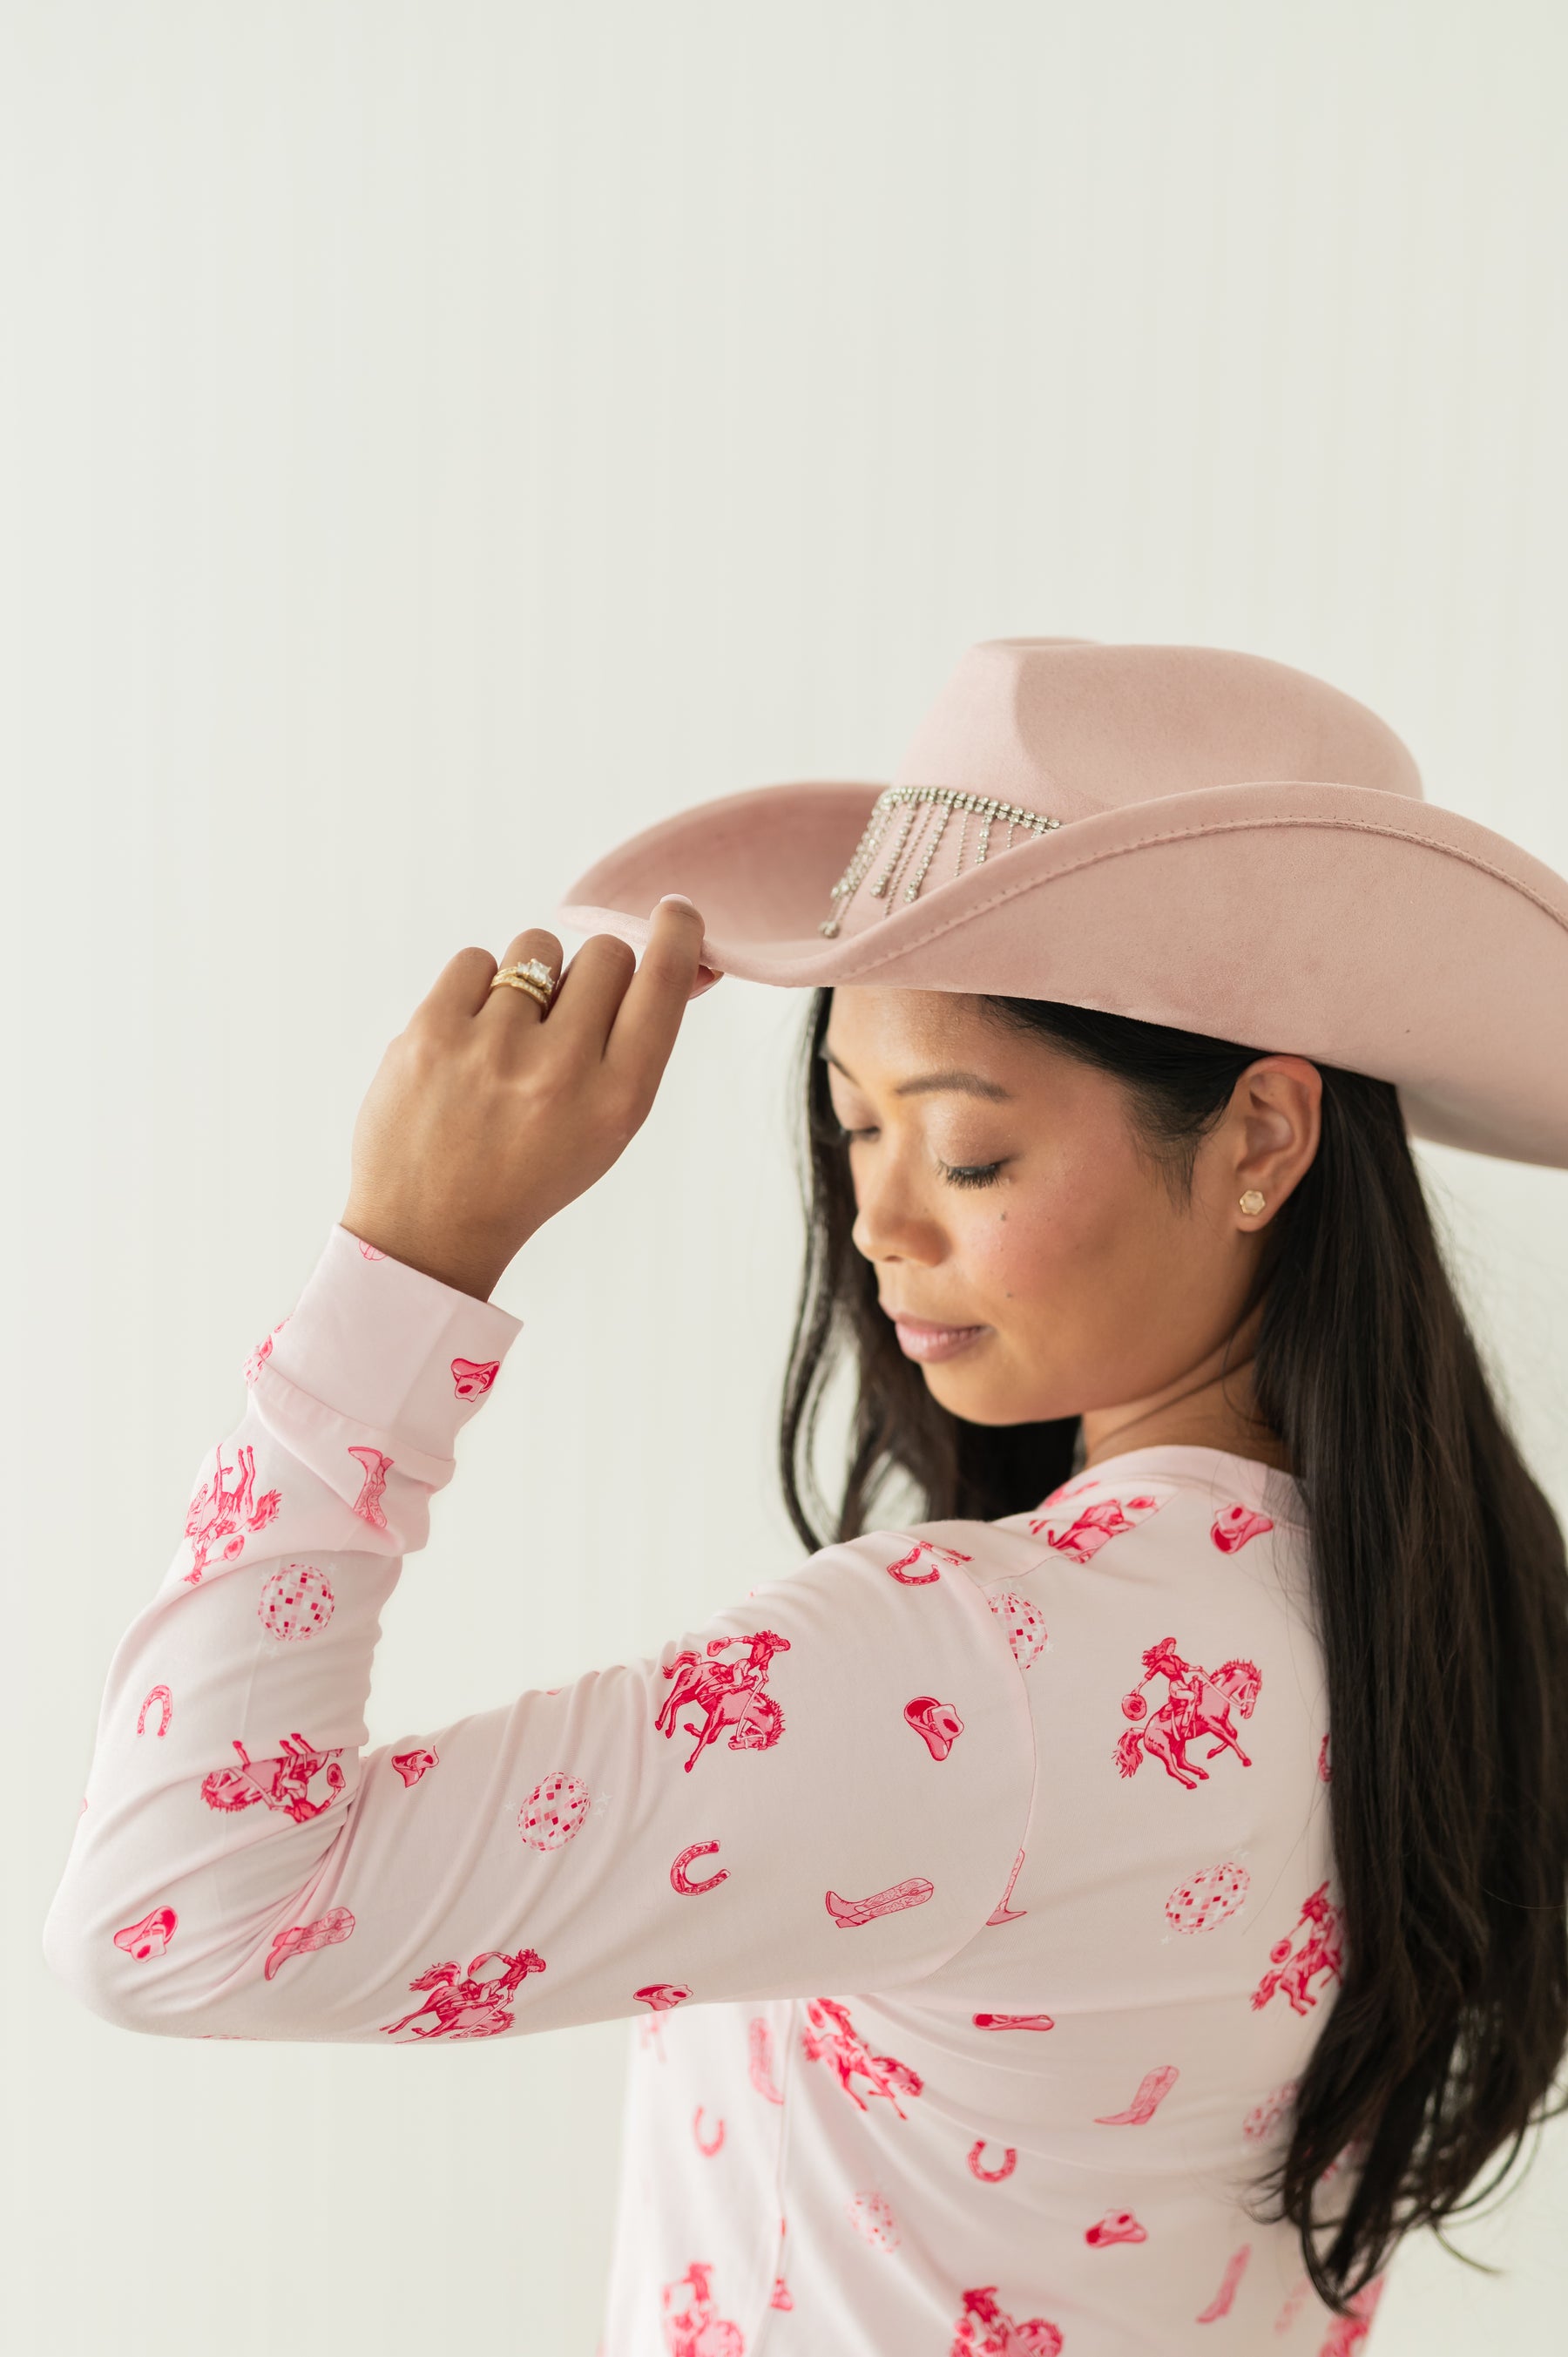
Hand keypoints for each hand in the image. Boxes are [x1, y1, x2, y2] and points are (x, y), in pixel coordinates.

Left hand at [340, 898, 716, 1298]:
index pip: (661, 984)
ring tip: (508, 1039)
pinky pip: (476, 959)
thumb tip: (682, 958)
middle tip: (565, 1022)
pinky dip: (476, 989)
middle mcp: (560, 1072)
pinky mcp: (430, 1032)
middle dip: (591, 975)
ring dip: (530, 980)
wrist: (430, 1226)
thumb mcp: (607, 1124)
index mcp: (617, 1101)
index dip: (674, 936)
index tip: (674, 912)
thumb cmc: (531, 1169)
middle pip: (603, 954)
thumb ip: (641, 1043)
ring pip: (537, 947)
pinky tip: (468, 1041)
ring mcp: (491, 1049)